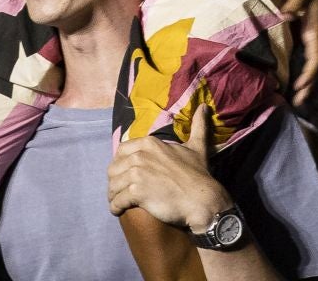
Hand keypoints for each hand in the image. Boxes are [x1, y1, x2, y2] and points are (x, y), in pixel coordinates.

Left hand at [107, 120, 228, 233]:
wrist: (202, 199)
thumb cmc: (199, 175)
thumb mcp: (197, 146)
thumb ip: (197, 126)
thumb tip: (203, 106)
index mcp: (149, 143)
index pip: (121, 151)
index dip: (121, 164)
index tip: (125, 175)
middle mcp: (140, 155)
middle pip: (113, 169)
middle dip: (115, 181)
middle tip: (121, 191)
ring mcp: (137, 173)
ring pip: (113, 185)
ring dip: (113, 196)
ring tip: (118, 203)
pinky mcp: (137, 192)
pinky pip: (117, 201)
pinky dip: (115, 207)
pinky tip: (118, 211)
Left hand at [281, 0, 317, 103]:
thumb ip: (295, 2)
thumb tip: (285, 16)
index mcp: (317, 30)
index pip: (316, 57)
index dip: (310, 73)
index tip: (301, 86)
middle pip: (316, 66)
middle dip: (309, 85)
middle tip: (299, 103)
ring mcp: (315, 36)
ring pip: (313, 63)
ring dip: (307, 80)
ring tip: (298, 98)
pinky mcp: (311, 32)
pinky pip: (309, 56)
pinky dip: (304, 69)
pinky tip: (297, 77)